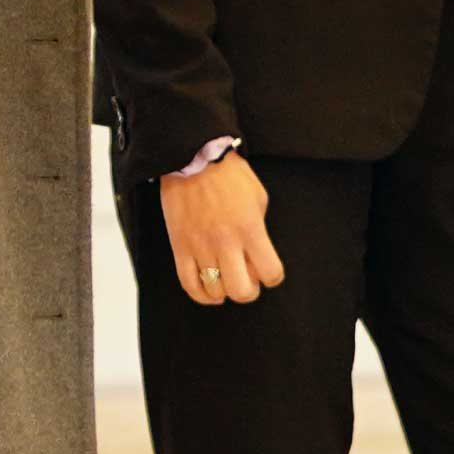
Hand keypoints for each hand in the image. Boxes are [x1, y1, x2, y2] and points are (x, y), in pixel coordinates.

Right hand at [158, 158, 285, 305]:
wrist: (193, 158)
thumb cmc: (229, 175)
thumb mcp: (258, 198)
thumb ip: (259, 229)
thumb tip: (254, 255)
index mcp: (250, 228)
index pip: (270, 272)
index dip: (273, 276)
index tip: (268, 271)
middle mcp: (226, 242)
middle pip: (242, 291)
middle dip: (249, 290)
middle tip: (247, 280)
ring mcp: (201, 246)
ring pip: (215, 290)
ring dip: (225, 291)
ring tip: (226, 281)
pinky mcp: (180, 247)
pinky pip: (189, 284)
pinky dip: (201, 294)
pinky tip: (208, 290)